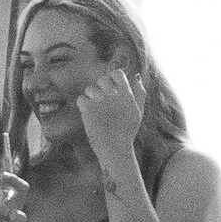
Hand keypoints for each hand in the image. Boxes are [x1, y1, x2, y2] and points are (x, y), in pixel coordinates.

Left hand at [75, 62, 144, 180]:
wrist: (115, 149)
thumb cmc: (127, 131)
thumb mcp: (138, 111)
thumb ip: (139, 93)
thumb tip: (136, 76)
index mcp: (126, 94)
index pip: (116, 73)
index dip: (112, 79)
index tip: (111, 89)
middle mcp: (113, 94)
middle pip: (102, 79)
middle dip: (100, 89)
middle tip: (102, 103)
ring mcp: (100, 101)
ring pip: (89, 89)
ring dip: (91, 97)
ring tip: (97, 111)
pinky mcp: (88, 108)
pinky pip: (81, 99)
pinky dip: (83, 106)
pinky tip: (89, 115)